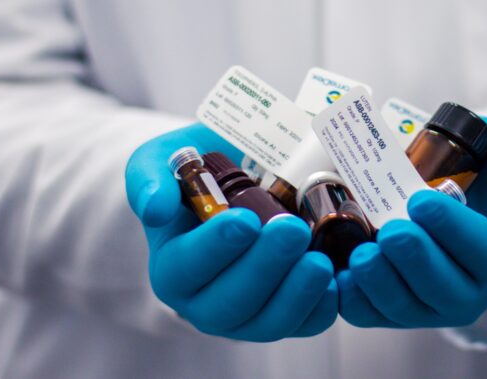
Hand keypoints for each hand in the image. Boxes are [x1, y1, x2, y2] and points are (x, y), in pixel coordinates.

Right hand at [125, 123, 337, 340]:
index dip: (215, 248)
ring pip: (268, 321)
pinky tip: (336, 280)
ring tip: (320, 260)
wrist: (236, 182)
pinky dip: (322, 307)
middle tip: (292, 229)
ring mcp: (247, 315)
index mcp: (172, 267)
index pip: (186, 267)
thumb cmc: (196, 173)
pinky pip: (304, 324)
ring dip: (296, 293)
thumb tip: (155, 208)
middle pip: (231, 301)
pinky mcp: (285, 315)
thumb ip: (149, 177)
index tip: (244, 220)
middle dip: (264, 267)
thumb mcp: (160, 161)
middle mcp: (205, 302)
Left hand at [337, 118, 486, 327]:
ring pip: (405, 306)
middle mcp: (468, 292)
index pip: (480, 250)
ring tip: (362, 254)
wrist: (449, 187)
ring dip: (381, 283)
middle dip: (415, 260)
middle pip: (442, 287)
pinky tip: (340, 276)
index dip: (451, 228)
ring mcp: (427, 306)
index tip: (421, 201)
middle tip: (391, 230)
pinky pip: (371, 315)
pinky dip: (353, 300)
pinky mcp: (391, 310)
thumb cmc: (482, 168)